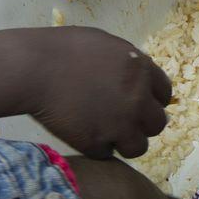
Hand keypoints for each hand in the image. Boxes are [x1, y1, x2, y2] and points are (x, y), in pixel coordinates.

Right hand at [20, 27, 170, 158]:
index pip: (164, 94)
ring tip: (105, 134)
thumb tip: (134, 75)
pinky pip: (106, 154)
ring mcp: (120, 125)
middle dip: (141, 123)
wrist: (34, 68)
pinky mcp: (97, 144)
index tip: (138, 104)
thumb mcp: (106, 44)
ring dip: (124, 142)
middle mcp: (138, 100)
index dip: (151, 101)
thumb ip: (127, 62)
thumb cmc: (64, 48)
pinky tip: (82, 135)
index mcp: (143, 71)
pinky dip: (96, 147)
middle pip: (157, 124)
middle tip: (121, 120)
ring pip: (138, 147)